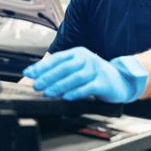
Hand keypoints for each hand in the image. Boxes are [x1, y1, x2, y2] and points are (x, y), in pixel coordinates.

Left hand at [22, 47, 147, 102]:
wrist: (122, 80)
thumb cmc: (96, 75)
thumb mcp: (79, 68)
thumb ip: (61, 72)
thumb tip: (38, 78)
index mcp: (78, 53)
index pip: (57, 59)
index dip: (42, 66)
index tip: (29, 73)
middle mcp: (87, 59)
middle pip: (64, 67)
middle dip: (48, 76)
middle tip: (36, 85)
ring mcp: (96, 70)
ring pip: (75, 77)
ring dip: (59, 85)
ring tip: (48, 93)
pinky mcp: (103, 82)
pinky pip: (87, 87)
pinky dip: (76, 92)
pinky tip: (67, 97)